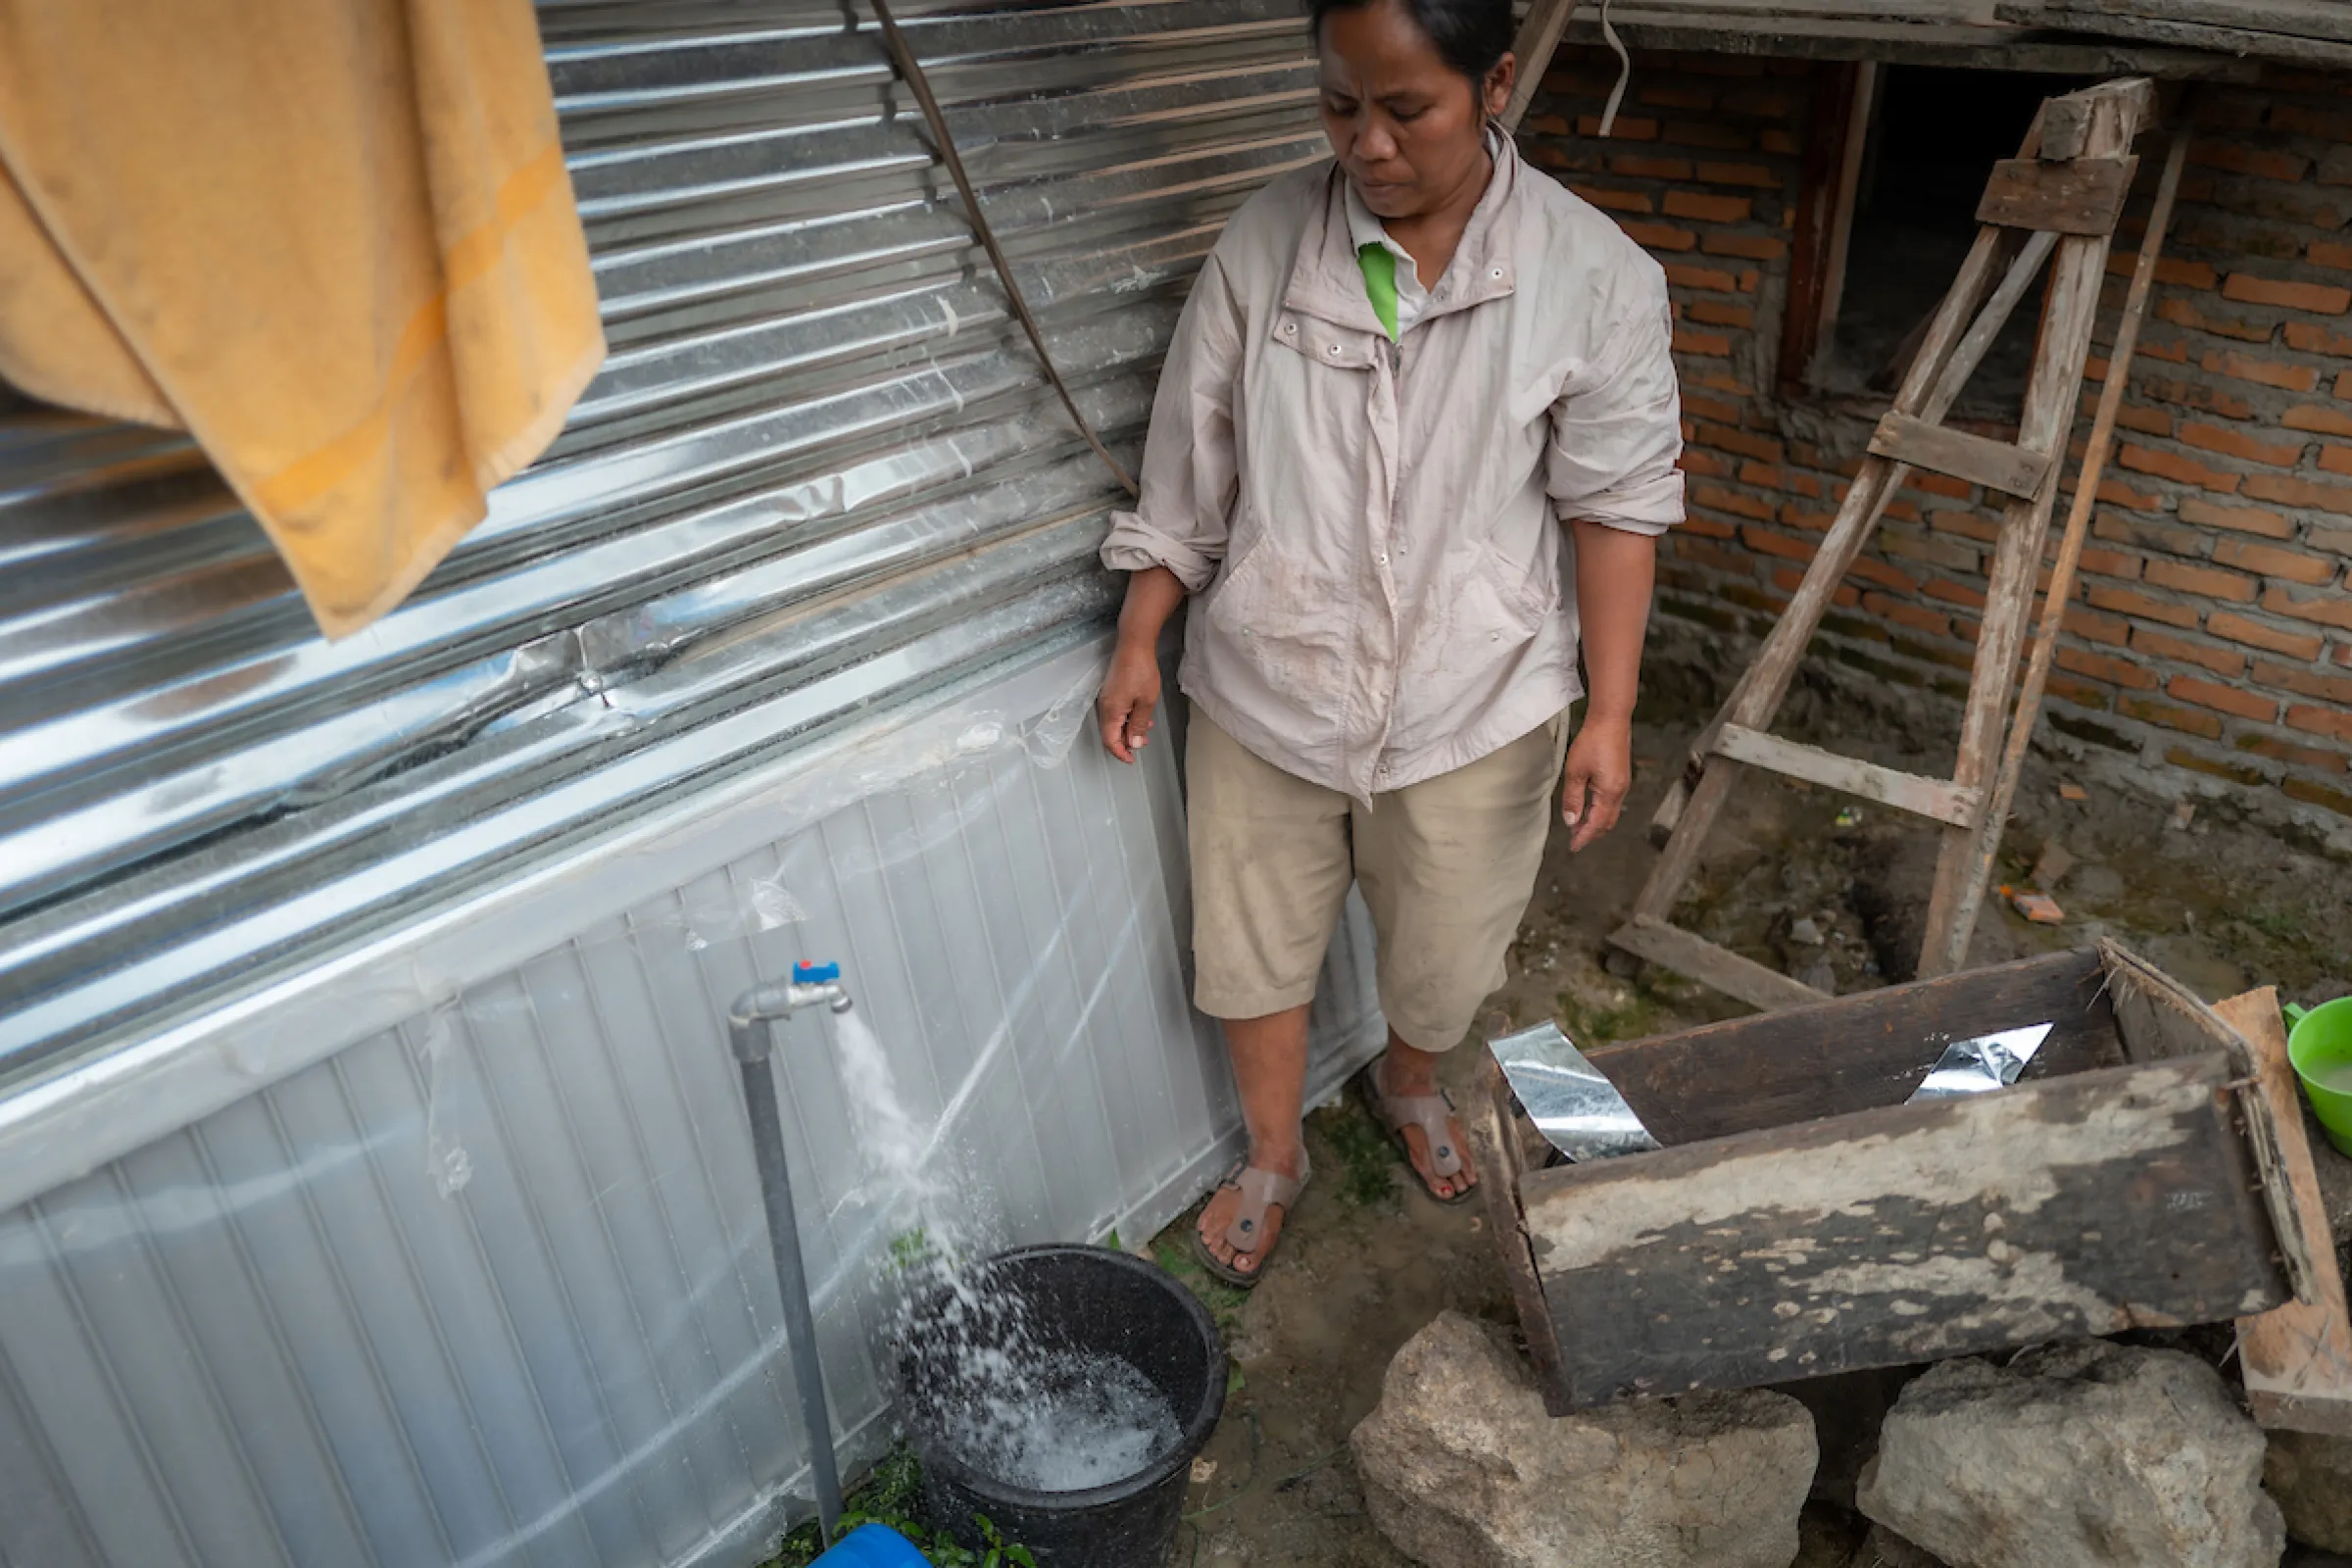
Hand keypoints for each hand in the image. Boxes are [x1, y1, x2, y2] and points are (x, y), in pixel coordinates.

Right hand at [1097, 640, 1162, 762]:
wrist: (1134, 644)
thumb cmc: (1141, 670)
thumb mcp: (1146, 702)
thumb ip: (1138, 725)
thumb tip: (1133, 744)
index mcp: (1111, 711)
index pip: (1110, 741)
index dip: (1120, 753)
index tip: (1132, 760)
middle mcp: (1105, 706)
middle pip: (1110, 733)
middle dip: (1125, 742)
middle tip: (1142, 744)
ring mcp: (1107, 698)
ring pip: (1114, 722)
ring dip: (1128, 729)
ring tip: (1146, 729)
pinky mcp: (1111, 690)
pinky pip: (1116, 712)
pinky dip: (1127, 718)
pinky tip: (1140, 714)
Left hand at [1561, 713, 1631, 851]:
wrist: (1611, 720)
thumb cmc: (1593, 742)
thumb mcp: (1575, 772)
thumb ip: (1573, 799)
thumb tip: (1571, 821)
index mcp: (1609, 793)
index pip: (1596, 824)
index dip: (1584, 837)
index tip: (1573, 847)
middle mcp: (1620, 792)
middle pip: (1607, 822)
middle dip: (1591, 833)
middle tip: (1574, 839)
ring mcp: (1622, 785)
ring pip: (1610, 813)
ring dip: (1595, 822)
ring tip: (1578, 825)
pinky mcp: (1620, 777)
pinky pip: (1611, 802)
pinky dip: (1600, 810)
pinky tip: (1588, 807)